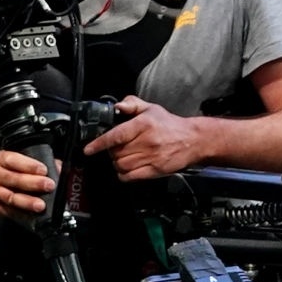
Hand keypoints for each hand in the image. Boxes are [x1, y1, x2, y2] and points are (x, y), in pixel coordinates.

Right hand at [0, 148, 56, 220]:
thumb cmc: (2, 165)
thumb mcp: (14, 157)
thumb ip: (36, 162)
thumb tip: (59, 168)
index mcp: (1, 159)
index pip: (13, 160)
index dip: (28, 165)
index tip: (43, 169)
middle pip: (13, 180)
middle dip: (32, 183)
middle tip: (49, 186)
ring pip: (9, 198)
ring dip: (26, 203)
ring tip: (40, 206)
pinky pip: (7, 211)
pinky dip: (20, 215)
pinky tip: (31, 216)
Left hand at [83, 96, 202, 179]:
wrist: (193, 140)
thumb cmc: (170, 125)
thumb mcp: (152, 108)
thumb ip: (132, 104)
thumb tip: (117, 106)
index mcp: (144, 125)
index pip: (116, 135)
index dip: (99, 143)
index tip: (88, 149)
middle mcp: (147, 142)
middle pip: (116, 153)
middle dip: (111, 152)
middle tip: (116, 148)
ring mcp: (151, 157)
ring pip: (121, 165)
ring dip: (117, 163)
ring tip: (123, 157)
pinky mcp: (155, 170)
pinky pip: (130, 177)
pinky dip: (124, 174)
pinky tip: (128, 168)